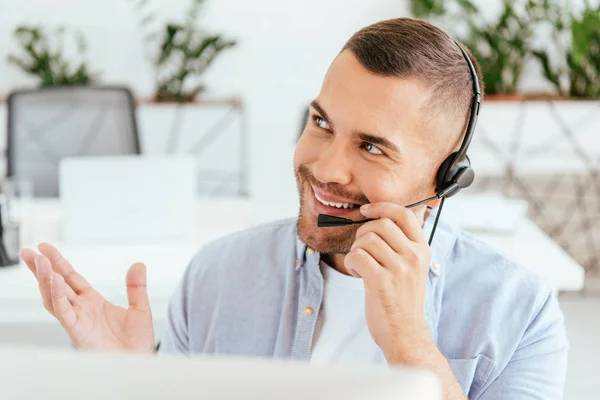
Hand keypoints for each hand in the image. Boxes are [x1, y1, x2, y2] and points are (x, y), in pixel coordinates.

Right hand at [19, 243, 154, 351]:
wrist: (139, 361)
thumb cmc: (137, 343)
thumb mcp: (140, 308)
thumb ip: (136, 287)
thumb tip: (139, 265)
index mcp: (93, 302)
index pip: (71, 278)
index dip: (58, 263)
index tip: (45, 249)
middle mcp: (81, 309)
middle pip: (56, 284)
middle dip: (41, 268)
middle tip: (28, 252)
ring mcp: (78, 320)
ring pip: (54, 296)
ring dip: (45, 279)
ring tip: (38, 261)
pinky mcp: (78, 331)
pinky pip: (64, 312)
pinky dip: (58, 296)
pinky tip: (54, 281)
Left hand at [344, 202, 431, 360]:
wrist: (405, 334)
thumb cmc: (402, 300)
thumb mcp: (412, 268)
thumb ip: (402, 244)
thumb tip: (379, 217)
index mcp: (422, 249)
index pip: (404, 214)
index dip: (381, 206)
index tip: (366, 210)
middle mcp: (414, 256)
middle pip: (380, 224)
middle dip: (362, 233)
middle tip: (361, 250)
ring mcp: (399, 269)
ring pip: (366, 240)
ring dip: (355, 251)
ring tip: (361, 266)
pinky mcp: (382, 281)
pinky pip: (357, 256)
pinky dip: (351, 263)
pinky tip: (358, 275)